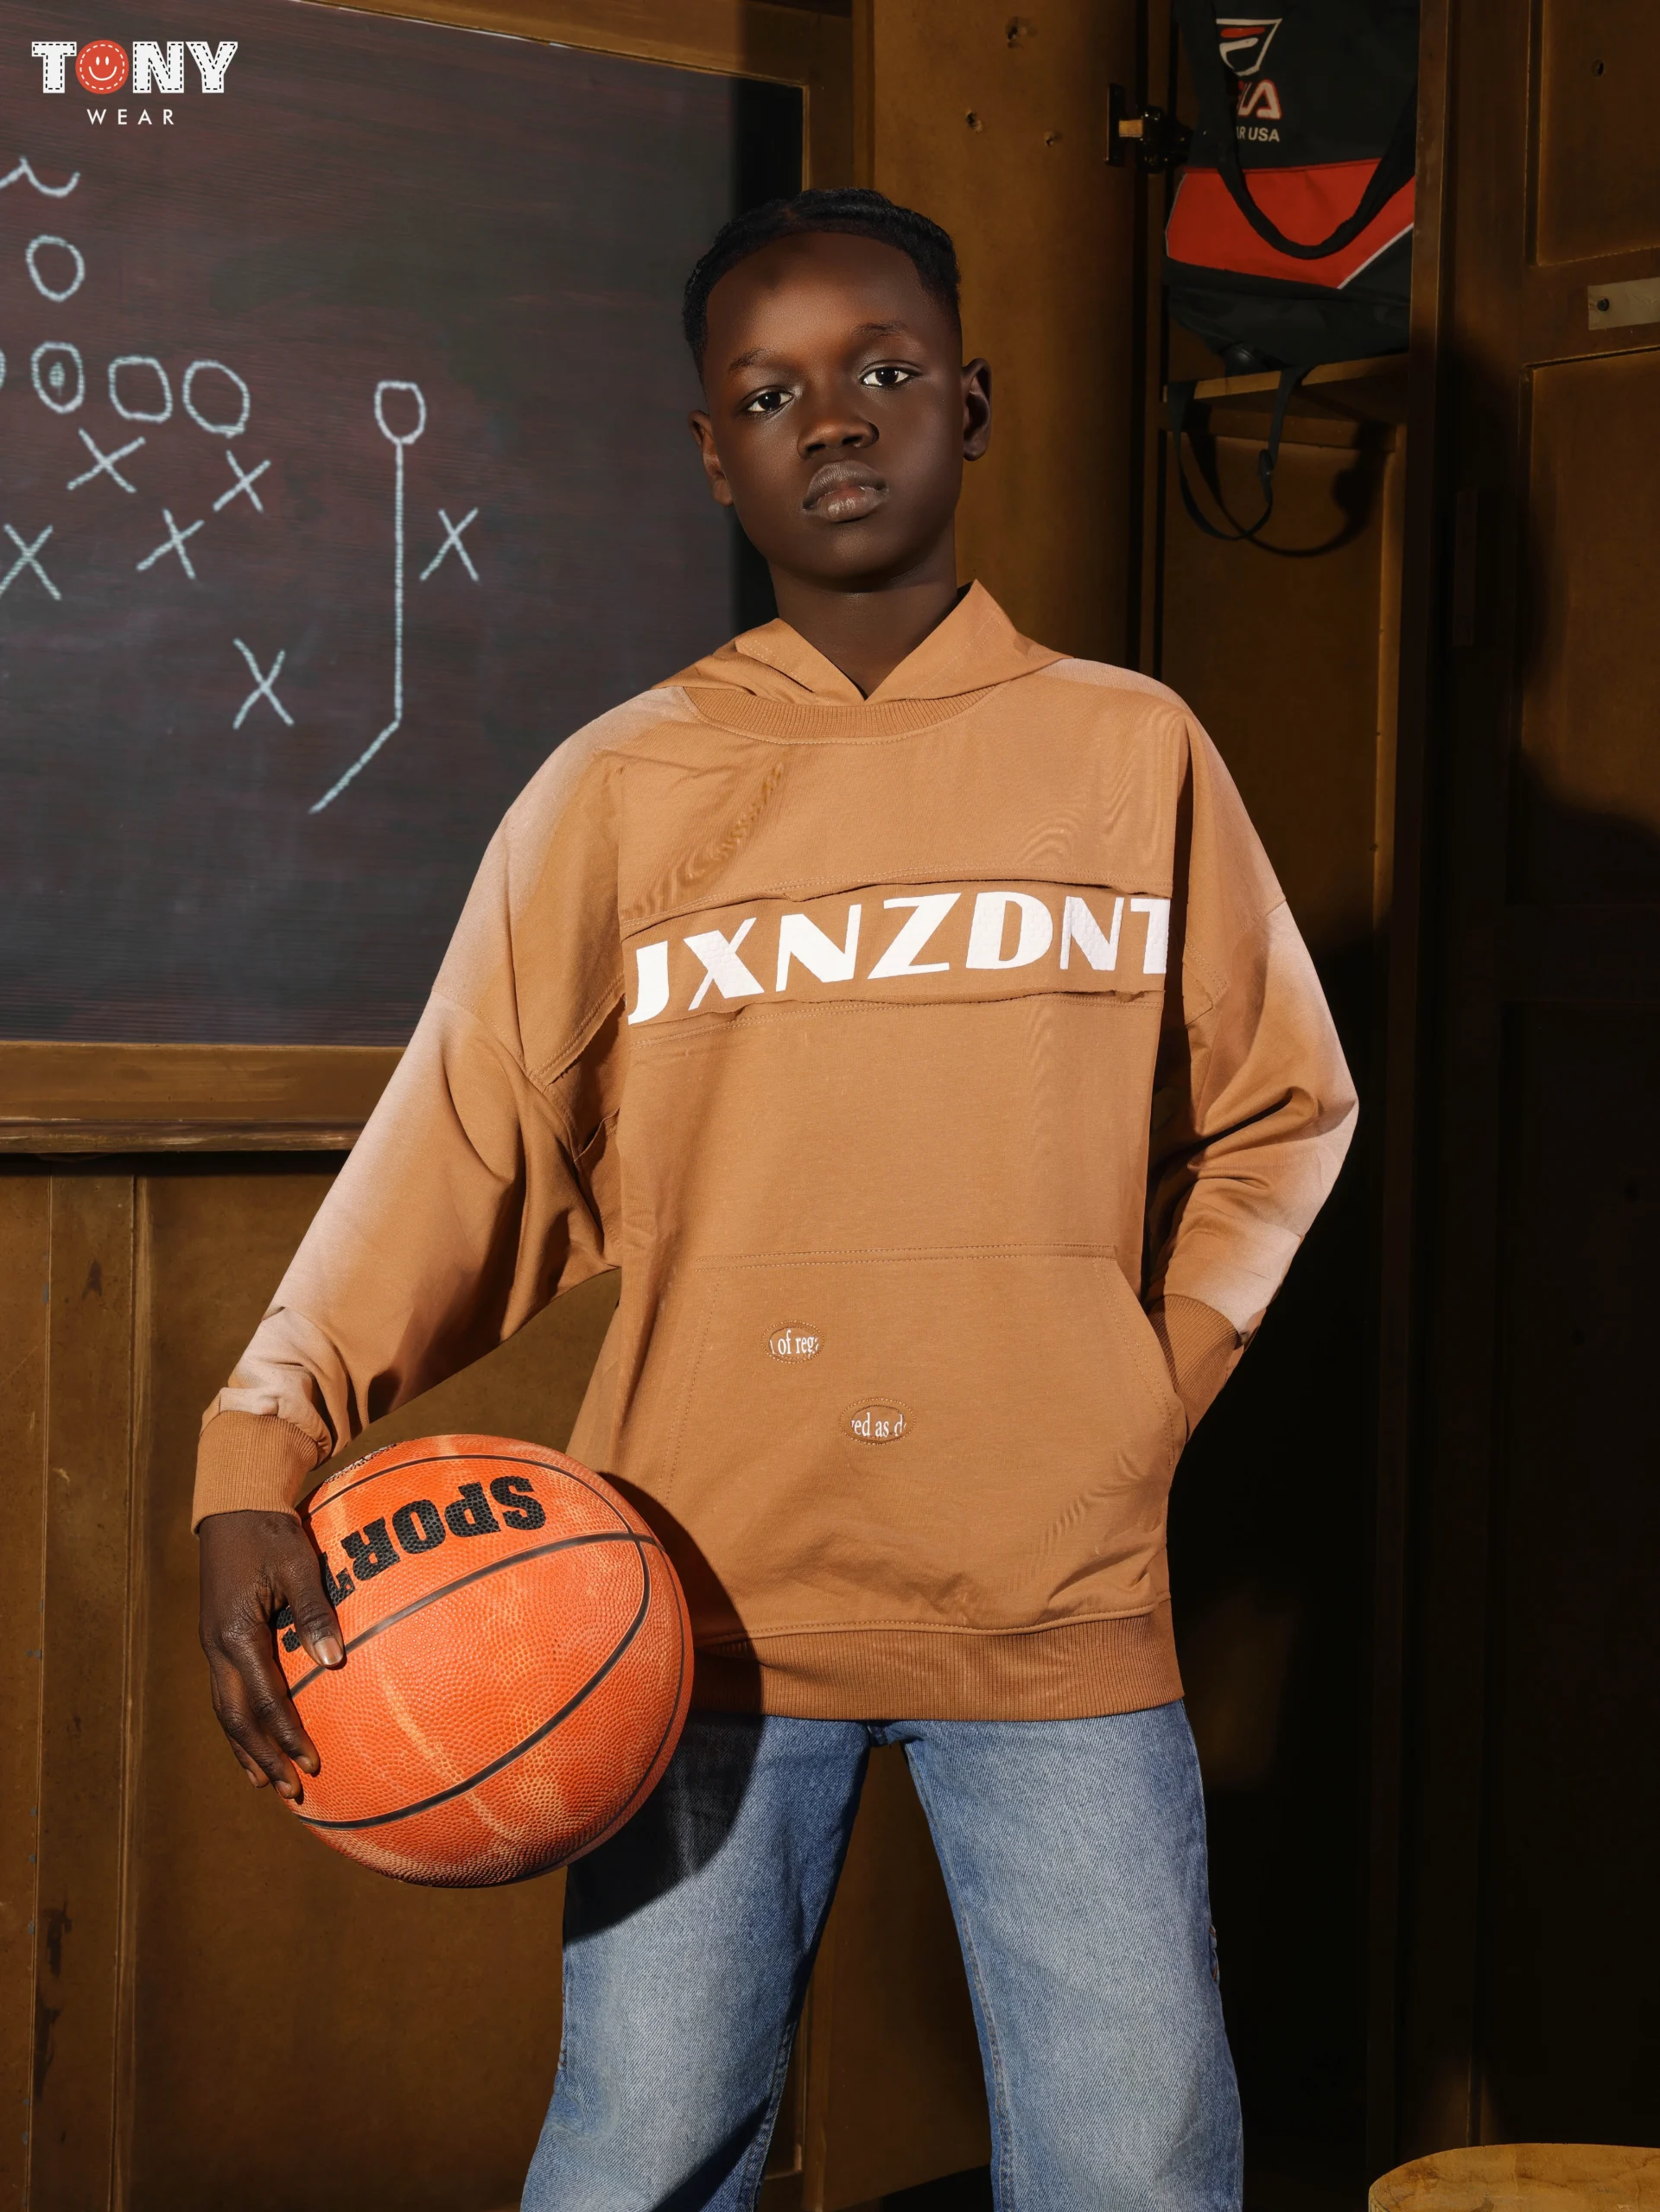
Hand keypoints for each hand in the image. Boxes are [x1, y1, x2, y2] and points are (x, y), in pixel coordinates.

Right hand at [198, 1509, 343, 1799]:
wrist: (233, 1508)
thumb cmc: (271, 1533)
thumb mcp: (298, 1565)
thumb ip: (315, 1612)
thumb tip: (333, 1661)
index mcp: (237, 1634)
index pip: (265, 1700)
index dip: (288, 1736)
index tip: (312, 1764)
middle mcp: (218, 1648)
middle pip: (238, 1718)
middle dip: (265, 1757)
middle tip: (292, 1791)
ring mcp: (213, 1645)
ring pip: (226, 1711)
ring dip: (247, 1749)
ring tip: (267, 1783)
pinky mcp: (217, 1640)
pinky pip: (225, 1693)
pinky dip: (238, 1724)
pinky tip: (251, 1742)